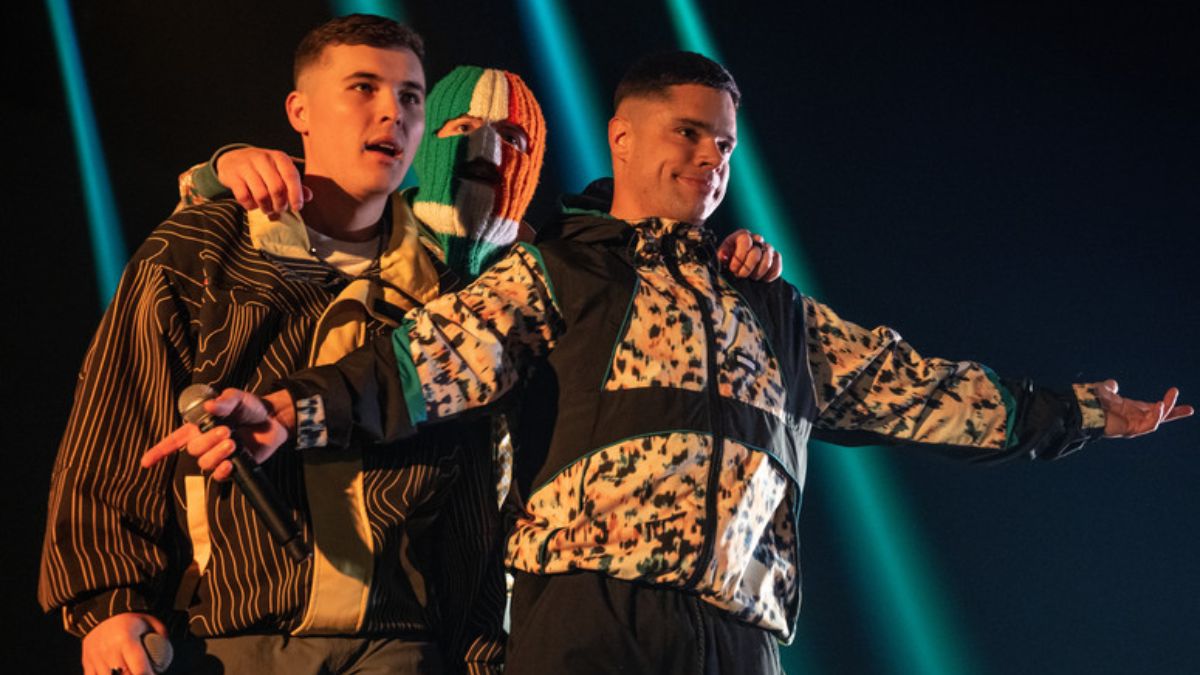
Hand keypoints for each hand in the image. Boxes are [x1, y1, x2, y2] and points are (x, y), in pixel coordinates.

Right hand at [81, 612, 164, 674]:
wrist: (101, 612)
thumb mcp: (149, 621)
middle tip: (142, 671)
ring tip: (128, 671)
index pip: (139, 670)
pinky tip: (114, 673)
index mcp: (126, 640)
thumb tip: (168, 653)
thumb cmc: (129, 618)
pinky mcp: (87, 664)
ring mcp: (96, 659)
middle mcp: (109, 652)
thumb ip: (161, 636)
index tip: (154, 674)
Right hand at [142, 388, 294, 480]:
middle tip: (228, 430)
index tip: (145, 462)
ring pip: (205, 463)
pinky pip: (219, 476)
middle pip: (193, 450)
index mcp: (198, 427)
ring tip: (233, 441)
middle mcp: (205, 443)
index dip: (159, 451)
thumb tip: (210, 406)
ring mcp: (218, 456)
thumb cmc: (250, 407)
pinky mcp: (232, 467)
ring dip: (217, 453)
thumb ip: (224, 401)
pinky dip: (222, 470)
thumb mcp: (237, 398)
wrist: (273, 420)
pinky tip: (231, 461)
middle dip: (208, 441)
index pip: (173, 440)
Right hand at [215, 147, 310, 216]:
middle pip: (277, 188)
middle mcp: (263, 158)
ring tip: (267, 209)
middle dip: (280, 204)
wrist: (233, 160)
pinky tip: (253, 205)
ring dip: (266, 208)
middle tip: (279, 210)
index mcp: (279, 157)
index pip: (291, 176)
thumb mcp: (280, 171)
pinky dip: (250, 206)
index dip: (296, 194)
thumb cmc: (263, 169)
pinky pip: (244, 197)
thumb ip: (294, 184)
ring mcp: (246, 166)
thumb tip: (309, 196)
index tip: (297, 208)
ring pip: (261, 195)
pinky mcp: (232, 175)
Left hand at [717, 229, 782, 281]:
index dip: (739, 258)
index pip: (745, 242)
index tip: (733, 269)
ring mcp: (768, 248)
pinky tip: (760, 278)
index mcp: (743, 235)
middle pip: (756, 254)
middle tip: (740, 275)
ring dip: (757, 274)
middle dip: (746, 269)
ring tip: (750, 277)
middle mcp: (757, 239)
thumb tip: (724, 256)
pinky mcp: (776, 258)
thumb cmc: (730, 260)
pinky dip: (767, 277)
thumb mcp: (723, 256)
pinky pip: (776, 269)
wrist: (740, 268)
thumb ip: (722, 254)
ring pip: (767, 262)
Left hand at [1095, 380, 1192, 437]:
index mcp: (1132, 409)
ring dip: (1164, 411)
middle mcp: (1135, 418)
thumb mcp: (1104, 391)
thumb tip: (1113, 385)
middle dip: (1174, 412)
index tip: (1183, 402)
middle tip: (1190, 409)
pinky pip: (1148, 426)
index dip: (1168, 404)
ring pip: (1156, 420)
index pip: (1154, 408)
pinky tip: (1159, 406)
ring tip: (1166, 401)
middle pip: (1160, 417)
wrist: (1080, 409)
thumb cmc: (1089, 402)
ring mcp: (1133, 425)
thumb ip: (1110, 387)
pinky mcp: (1131, 430)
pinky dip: (1155, 417)